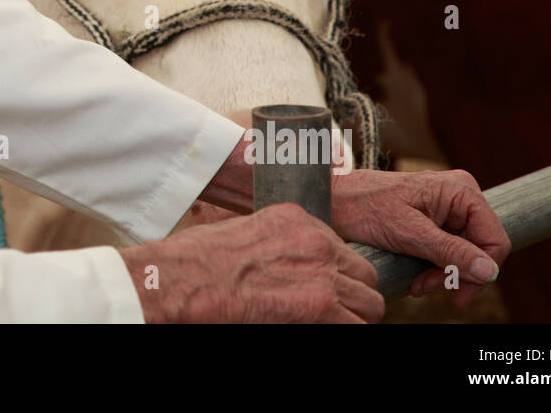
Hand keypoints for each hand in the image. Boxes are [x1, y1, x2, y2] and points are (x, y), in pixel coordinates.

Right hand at [119, 203, 384, 322]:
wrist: (181, 280)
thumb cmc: (196, 260)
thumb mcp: (241, 231)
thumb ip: (276, 243)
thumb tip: (287, 265)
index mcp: (296, 218)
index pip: (340, 248)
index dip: (335, 272)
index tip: (324, 286)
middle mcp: (316, 240)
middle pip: (363, 274)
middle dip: (352, 295)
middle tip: (334, 311)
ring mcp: (322, 273)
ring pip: (369, 304)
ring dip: (354, 318)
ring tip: (330, 324)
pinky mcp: (320, 307)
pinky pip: (356, 326)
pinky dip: (345, 331)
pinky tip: (323, 330)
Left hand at [331, 169, 510, 308]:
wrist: (334, 200)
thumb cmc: (364, 207)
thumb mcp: (408, 232)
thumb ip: (450, 251)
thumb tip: (489, 271)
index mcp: (461, 191)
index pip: (495, 239)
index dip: (481, 271)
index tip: (455, 293)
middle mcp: (460, 198)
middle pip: (481, 250)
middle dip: (456, 275)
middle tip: (427, 288)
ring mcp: (448, 210)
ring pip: (465, 256)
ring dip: (443, 276)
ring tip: (418, 284)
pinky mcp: (435, 223)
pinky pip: (449, 253)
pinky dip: (435, 269)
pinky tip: (417, 277)